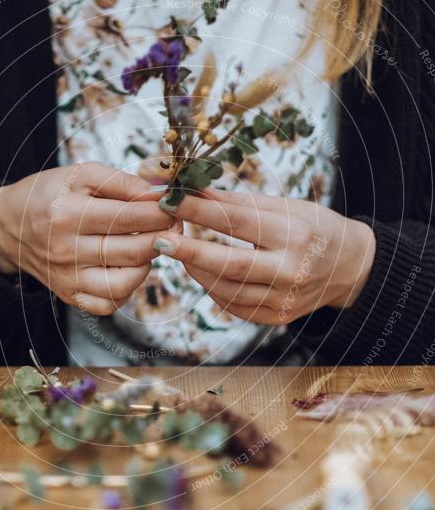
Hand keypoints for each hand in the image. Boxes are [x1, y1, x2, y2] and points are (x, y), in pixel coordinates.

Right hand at [0, 162, 170, 314]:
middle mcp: (66, 249)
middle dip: (164, 237)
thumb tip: (158, 195)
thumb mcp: (80, 174)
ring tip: (148, 244)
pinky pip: (109, 303)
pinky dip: (127, 288)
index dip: (161, 212)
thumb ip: (122, 182)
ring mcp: (67, 277)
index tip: (175, 206)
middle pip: (133, 251)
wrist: (9, 226)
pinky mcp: (69, 295)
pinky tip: (128, 267)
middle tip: (174, 225)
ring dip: (148, 263)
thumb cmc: (49, 194)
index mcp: (68, 213)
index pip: (130, 217)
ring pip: (126, 282)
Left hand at [152, 188, 375, 324]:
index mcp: (295, 234)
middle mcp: (292, 270)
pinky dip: (214, 290)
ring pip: (227, 291)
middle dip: (189, 252)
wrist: (350, 267)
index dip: (200, 211)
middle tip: (160, 240)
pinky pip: (235, 307)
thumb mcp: (286, 207)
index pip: (238, 222)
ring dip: (197, 271)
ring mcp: (285, 299)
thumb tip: (193, 192)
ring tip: (179, 253)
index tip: (170, 201)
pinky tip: (203, 273)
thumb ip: (240, 203)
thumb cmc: (314, 227)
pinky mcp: (278, 317)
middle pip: (230, 265)